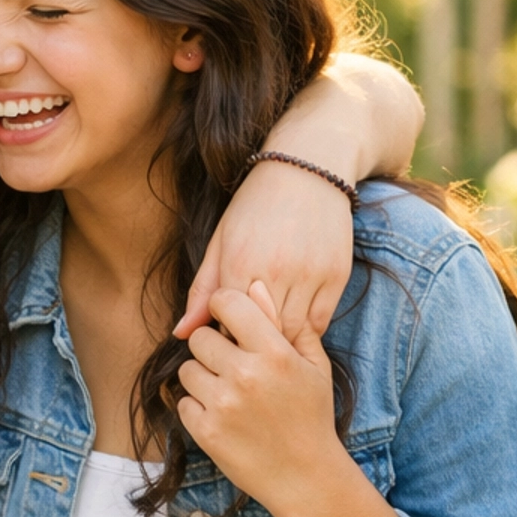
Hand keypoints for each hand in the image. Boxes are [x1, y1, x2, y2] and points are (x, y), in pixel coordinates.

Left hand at [177, 160, 354, 343]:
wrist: (308, 168)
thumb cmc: (255, 206)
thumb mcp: (221, 241)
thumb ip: (203, 290)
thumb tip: (180, 334)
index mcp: (240, 263)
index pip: (228, 326)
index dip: (226, 338)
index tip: (226, 339)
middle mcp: (276, 271)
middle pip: (261, 334)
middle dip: (253, 346)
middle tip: (248, 349)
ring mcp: (309, 274)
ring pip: (292, 332)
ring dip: (280, 342)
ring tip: (270, 342)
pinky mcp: (336, 275)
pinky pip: (319, 323)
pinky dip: (305, 332)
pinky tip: (294, 326)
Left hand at [177, 282, 340, 514]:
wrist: (306, 477)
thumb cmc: (311, 417)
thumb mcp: (313, 367)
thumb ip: (286, 324)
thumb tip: (255, 286)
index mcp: (274, 353)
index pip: (227, 302)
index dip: (223, 307)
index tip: (227, 320)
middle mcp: (245, 375)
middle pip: (200, 337)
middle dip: (212, 348)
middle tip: (230, 365)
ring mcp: (222, 404)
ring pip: (187, 370)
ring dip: (202, 378)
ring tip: (228, 393)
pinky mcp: (206, 432)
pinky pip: (183, 403)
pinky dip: (198, 409)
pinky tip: (223, 417)